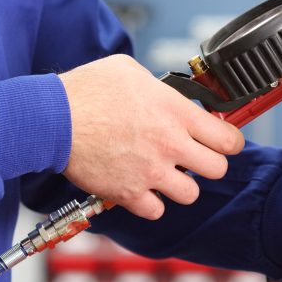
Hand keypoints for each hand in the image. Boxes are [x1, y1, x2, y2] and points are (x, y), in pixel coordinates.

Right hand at [59, 55, 244, 219]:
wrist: (52, 119)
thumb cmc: (86, 90)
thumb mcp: (131, 71)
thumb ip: (160, 88)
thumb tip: (170, 94)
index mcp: (176, 113)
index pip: (228, 139)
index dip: (230, 142)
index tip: (223, 142)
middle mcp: (170, 145)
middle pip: (218, 169)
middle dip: (209, 163)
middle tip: (194, 158)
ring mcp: (151, 172)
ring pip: (190, 194)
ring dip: (180, 185)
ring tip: (165, 173)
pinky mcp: (129, 193)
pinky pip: (156, 211)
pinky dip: (151, 203)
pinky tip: (141, 187)